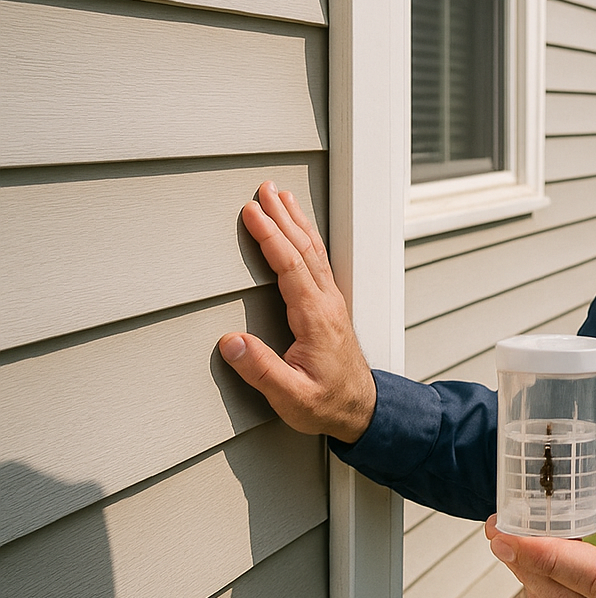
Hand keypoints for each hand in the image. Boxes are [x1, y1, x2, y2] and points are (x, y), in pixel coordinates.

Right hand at [218, 181, 375, 442]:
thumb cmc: (327, 404)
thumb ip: (261, 370)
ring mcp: (332, 302)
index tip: (251, 212)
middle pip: (304, 249)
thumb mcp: (291, 397)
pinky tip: (298, 228)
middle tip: (264, 187)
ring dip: (296, 221)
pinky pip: (317, 262)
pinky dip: (305, 238)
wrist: (363, 410)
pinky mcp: (331, 306)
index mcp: (315, 318)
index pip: (290, 266)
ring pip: (314, 251)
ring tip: (281, 195)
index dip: (270, 237)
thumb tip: (230, 342)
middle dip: (283, 215)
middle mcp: (327, 303)